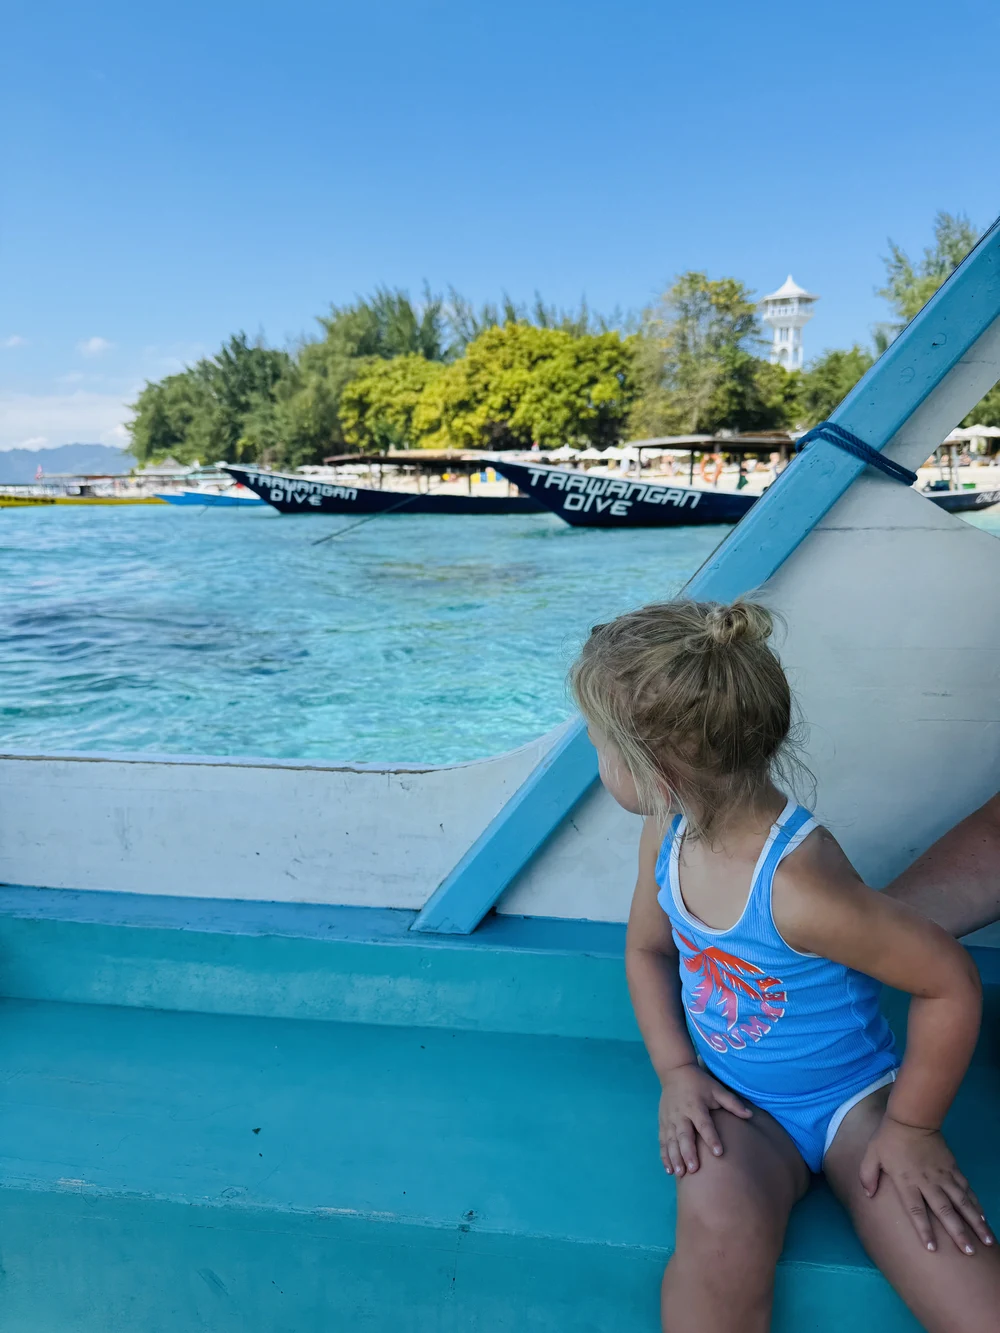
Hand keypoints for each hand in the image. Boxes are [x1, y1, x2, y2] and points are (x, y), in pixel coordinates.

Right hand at [658, 1064, 751, 1175]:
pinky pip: (663, 1142)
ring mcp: (670, 1120)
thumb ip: (732, 1103)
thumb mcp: (716, 1089)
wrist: (674, 1072)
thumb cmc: (699, 1083)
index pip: (704, 1124)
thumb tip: (750, 1115)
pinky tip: (669, 1169)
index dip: (711, 1137)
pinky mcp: (662, 1123)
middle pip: (685, 1135)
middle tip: (694, 1169)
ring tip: (679, 1173)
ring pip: (671, 1141)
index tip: (718, 1152)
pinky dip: (665, 1156)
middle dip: (688, 1153)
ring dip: (675, 1157)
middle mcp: (681, 1114)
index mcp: (696, 1106)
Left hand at [859, 1114, 995, 1253]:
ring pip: (962, 1202)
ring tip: (987, 1240)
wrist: (912, 1118)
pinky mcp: (953, 1168)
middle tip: (969, 1252)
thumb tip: (867, 1195)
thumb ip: (867, 1175)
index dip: (923, 1230)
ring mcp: (943, 1175)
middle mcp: (928, 1182)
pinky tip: (983, 1217)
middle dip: (958, 1232)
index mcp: (906, 1181)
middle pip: (945, 1210)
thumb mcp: (871, 1155)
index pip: (915, 1210)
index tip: (932, 1249)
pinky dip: (975, 1204)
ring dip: (975, 1222)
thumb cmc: (889, 1138)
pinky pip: (966, 1189)